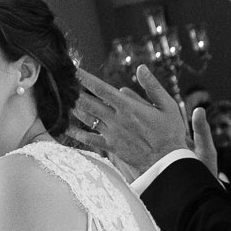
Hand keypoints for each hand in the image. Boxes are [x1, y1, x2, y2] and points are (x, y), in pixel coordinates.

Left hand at [68, 66, 210, 179]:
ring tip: (59, 97)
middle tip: (60, 81)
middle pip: (88, 102)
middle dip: (73, 91)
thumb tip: (141, 68)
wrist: (169, 163)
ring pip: (86, 118)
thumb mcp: (168, 106)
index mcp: (129, 107)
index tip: (73, 69)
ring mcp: (112, 133)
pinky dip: (76, 132)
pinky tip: (64, 126)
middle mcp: (117, 119)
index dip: (85, 78)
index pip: (101, 89)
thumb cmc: (171, 133)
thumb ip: (153, 86)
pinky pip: (89, 139)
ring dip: (72, 108)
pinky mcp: (111, 147)